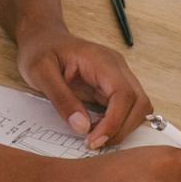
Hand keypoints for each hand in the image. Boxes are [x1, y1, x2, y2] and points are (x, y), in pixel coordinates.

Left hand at [16, 26, 152, 148]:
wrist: (42, 38)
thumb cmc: (41, 51)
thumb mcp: (40, 73)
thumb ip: (61, 99)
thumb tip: (82, 127)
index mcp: (102, 60)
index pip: (124, 94)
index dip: (115, 122)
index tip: (93, 140)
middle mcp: (117, 68)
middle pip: (140, 102)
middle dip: (122, 129)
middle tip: (94, 143)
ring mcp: (118, 77)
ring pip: (138, 108)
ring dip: (122, 128)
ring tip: (94, 137)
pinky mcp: (113, 87)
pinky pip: (126, 109)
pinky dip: (117, 124)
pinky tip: (97, 130)